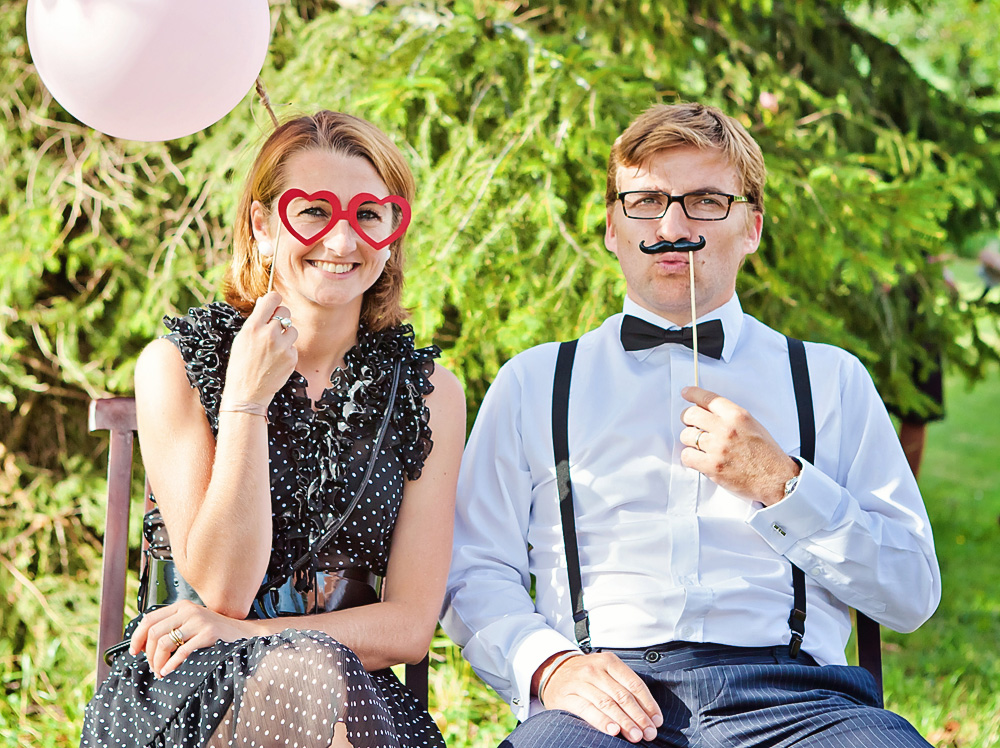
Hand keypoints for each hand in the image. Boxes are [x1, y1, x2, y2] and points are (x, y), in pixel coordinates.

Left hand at [129, 599, 256, 677]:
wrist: (241, 633)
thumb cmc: (213, 632)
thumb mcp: (191, 622)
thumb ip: (172, 627)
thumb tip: (144, 645)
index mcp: (181, 607)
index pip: (149, 619)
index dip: (137, 637)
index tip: (134, 652)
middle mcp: (188, 611)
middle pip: (154, 633)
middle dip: (149, 654)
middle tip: (152, 666)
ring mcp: (199, 621)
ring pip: (165, 643)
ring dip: (157, 661)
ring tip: (160, 671)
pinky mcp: (209, 633)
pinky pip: (182, 651)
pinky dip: (171, 664)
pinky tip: (168, 670)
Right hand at [224, 291, 298, 406]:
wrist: (247, 393)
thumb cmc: (241, 365)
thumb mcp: (241, 339)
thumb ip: (256, 320)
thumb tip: (265, 301)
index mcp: (253, 327)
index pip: (272, 299)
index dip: (275, 300)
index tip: (274, 304)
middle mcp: (268, 334)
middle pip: (285, 312)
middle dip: (281, 317)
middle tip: (274, 328)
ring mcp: (282, 346)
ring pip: (292, 329)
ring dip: (286, 335)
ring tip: (274, 347)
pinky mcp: (291, 358)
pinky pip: (293, 346)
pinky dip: (287, 351)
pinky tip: (276, 360)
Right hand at [537, 651, 661, 742]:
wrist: (553, 672)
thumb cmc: (587, 676)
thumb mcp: (606, 671)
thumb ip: (624, 687)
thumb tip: (650, 714)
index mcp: (609, 661)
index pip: (634, 683)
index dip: (648, 703)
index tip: (656, 721)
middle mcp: (594, 669)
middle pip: (622, 695)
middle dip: (638, 716)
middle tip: (649, 733)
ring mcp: (580, 682)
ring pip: (607, 703)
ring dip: (624, 721)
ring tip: (635, 735)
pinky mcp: (567, 696)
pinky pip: (587, 710)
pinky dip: (601, 721)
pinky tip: (613, 731)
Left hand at [680, 385, 798, 504]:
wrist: (777, 479)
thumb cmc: (767, 454)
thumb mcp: (753, 425)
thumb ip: (731, 417)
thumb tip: (709, 412)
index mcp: (737, 416)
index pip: (708, 398)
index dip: (693, 394)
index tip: (686, 393)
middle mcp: (726, 429)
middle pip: (690, 414)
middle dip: (687, 418)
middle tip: (691, 424)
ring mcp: (718, 448)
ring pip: (686, 435)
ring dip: (689, 440)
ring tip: (700, 445)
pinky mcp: (712, 466)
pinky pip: (687, 456)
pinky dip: (690, 457)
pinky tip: (699, 459)